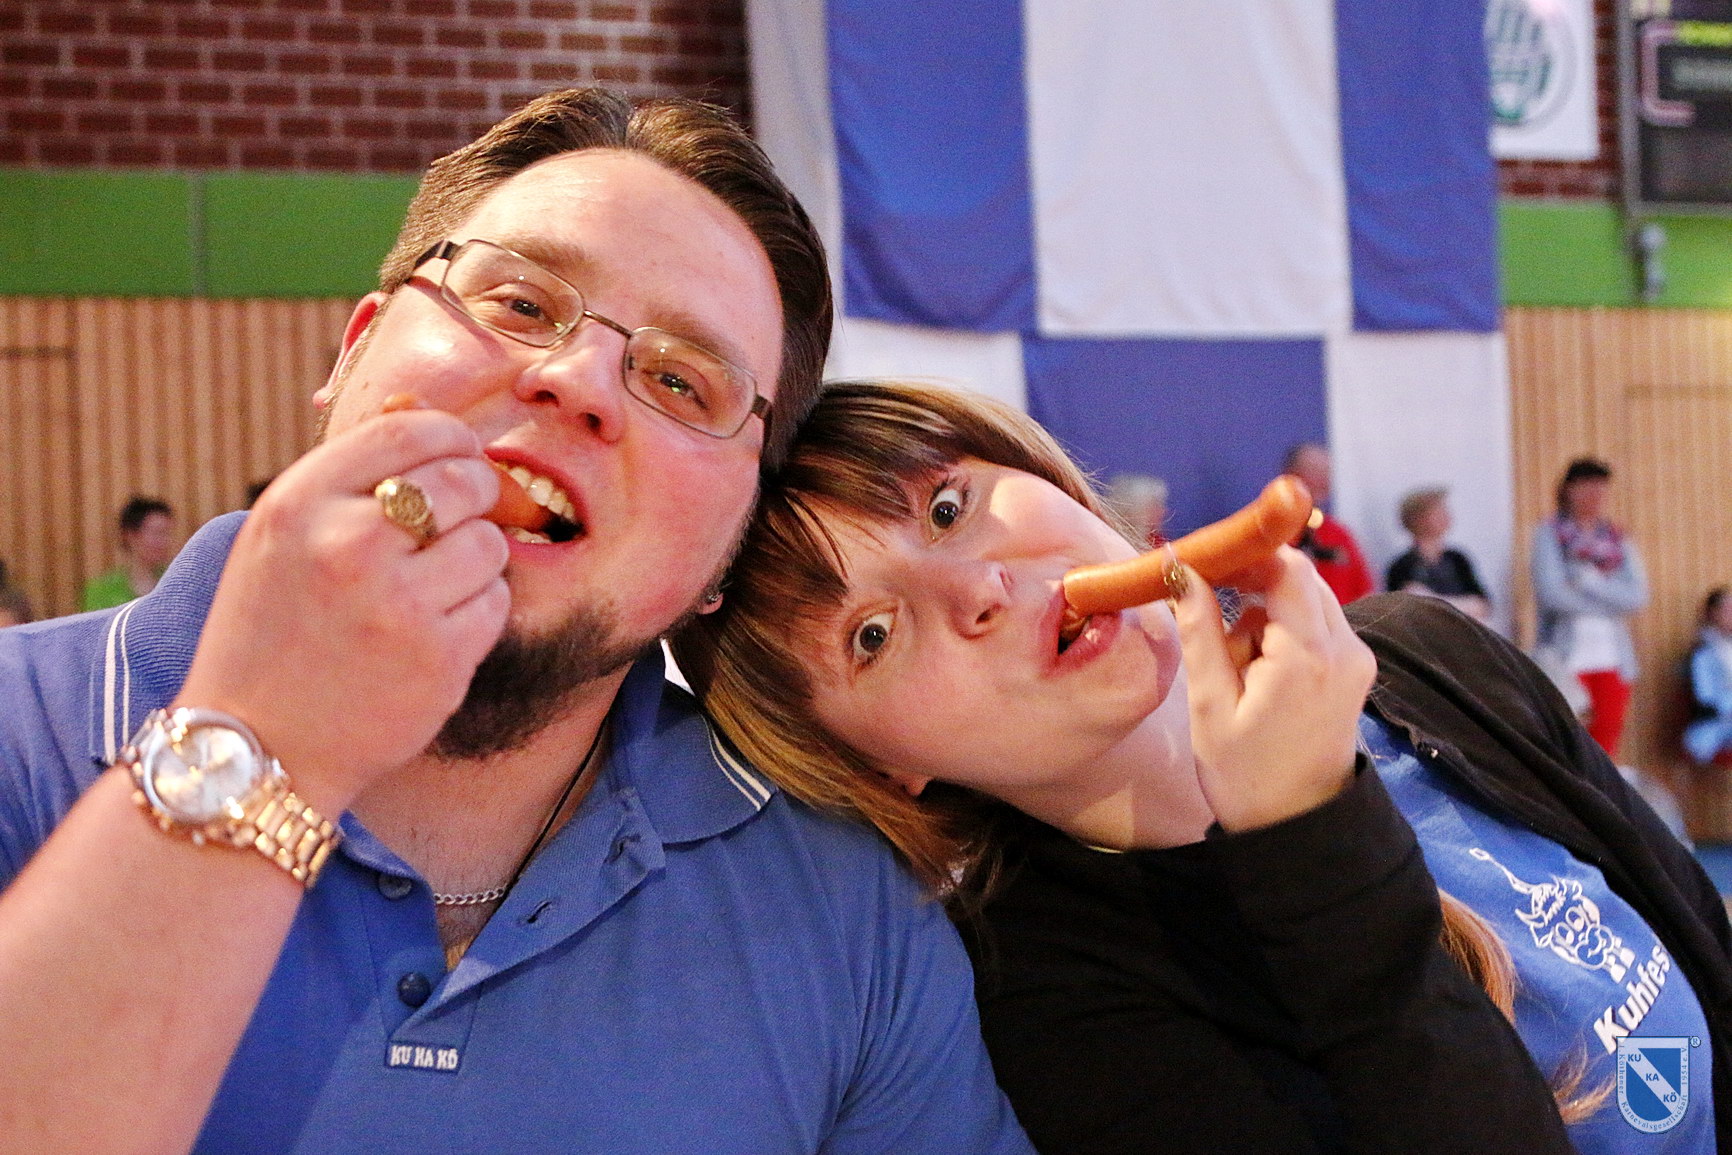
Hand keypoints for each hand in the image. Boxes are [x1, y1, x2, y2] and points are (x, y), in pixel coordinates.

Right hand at [173, 407, 508, 810]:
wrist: (255, 748)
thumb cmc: (272, 632)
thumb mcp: (282, 537)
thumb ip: (349, 478)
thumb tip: (424, 411)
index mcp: (299, 503)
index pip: (410, 431)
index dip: (450, 440)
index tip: (456, 460)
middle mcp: (346, 544)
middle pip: (464, 481)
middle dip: (474, 497)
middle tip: (454, 526)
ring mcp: (396, 604)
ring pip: (490, 542)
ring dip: (475, 561)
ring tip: (430, 590)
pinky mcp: (438, 659)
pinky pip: (496, 602)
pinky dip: (478, 612)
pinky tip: (434, 632)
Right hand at [1170, 546, 1375, 832]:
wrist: (1298, 828)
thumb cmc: (1245, 776)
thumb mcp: (1210, 705)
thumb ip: (1200, 631)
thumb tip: (1183, 571)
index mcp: (1308, 656)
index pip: (1287, 567)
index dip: (1246, 553)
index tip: (1205, 562)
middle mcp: (1345, 649)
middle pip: (1299, 577)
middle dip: (1252, 582)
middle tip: (1207, 607)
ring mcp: (1357, 659)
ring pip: (1306, 598)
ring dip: (1267, 610)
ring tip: (1233, 660)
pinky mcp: (1356, 670)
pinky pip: (1317, 624)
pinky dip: (1284, 630)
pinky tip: (1257, 668)